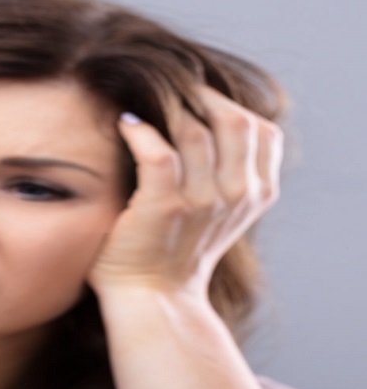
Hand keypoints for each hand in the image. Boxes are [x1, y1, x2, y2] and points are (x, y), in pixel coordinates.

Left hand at [88, 86, 283, 294]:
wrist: (154, 296)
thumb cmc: (177, 249)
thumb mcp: (221, 211)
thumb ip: (227, 173)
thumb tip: (209, 121)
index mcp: (256, 194)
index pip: (263, 130)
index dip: (232, 105)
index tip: (203, 100)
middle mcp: (235, 196)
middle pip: (235, 121)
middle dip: (204, 98)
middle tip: (174, 91)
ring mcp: (200, 202)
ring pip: (195, 131)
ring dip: (168, 111)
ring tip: (145, 106)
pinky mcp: (163, 207)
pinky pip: (157, 153)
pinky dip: (139, 131)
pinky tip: (127, 125)